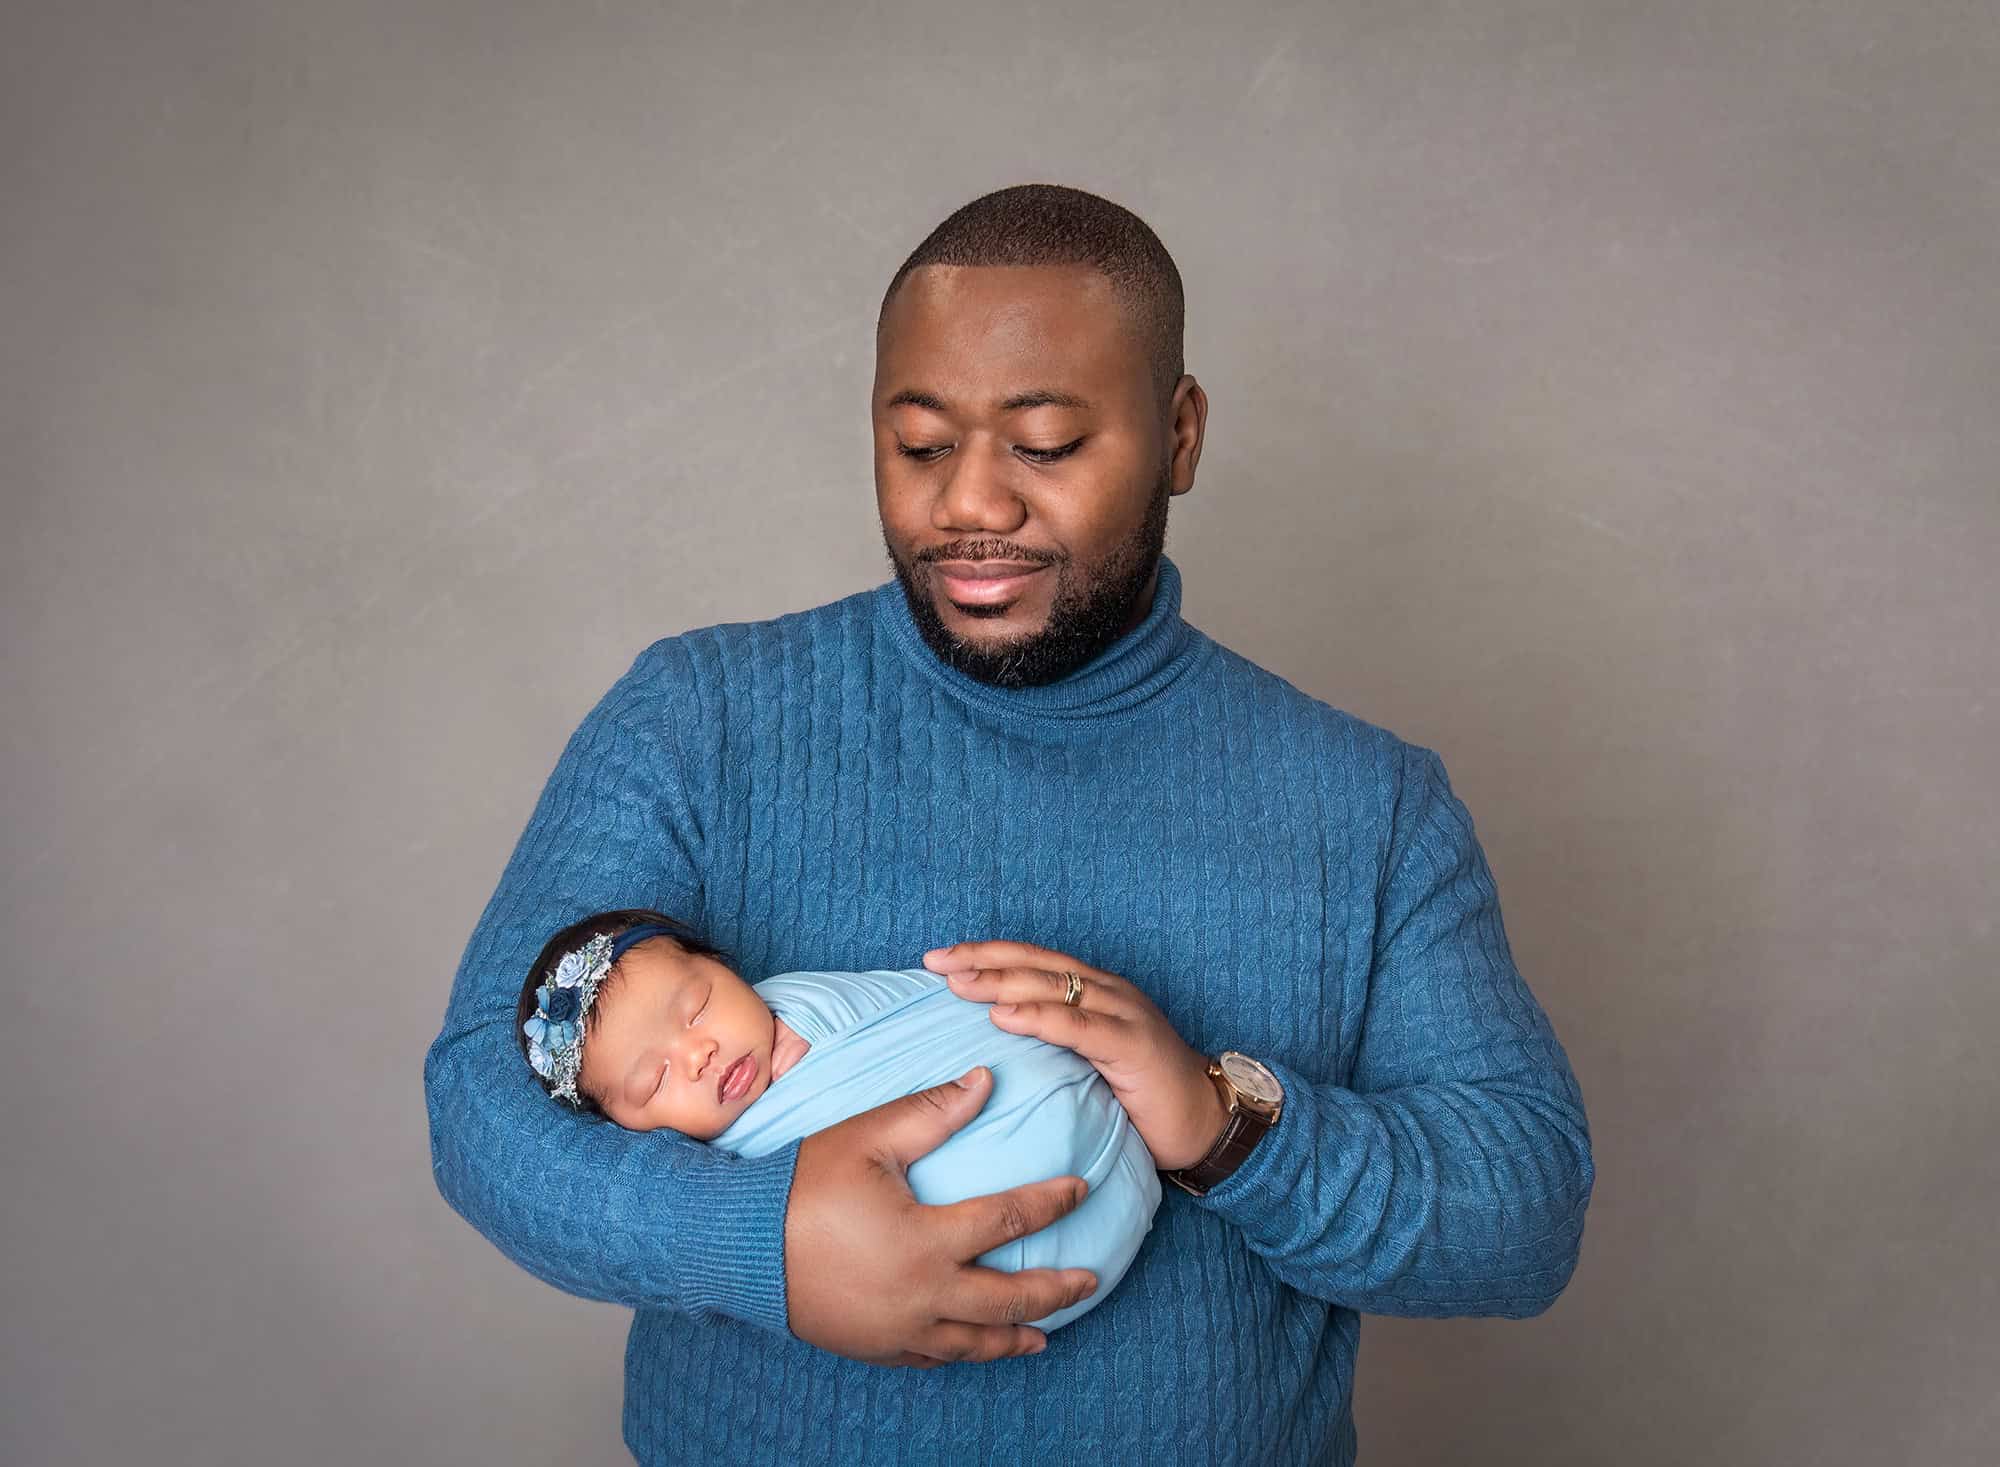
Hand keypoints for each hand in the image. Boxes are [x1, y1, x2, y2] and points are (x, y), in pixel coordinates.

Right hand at [784, 1065, 1099, 1366]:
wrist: (739, 1245)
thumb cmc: (803, 1184)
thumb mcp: (868, 1137)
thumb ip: (932, 1112)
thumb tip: (985, 1079)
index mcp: (926, 1240)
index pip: (1009, 1222)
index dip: (1051, 1203)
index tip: (1080, 1188)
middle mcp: (922, 1294)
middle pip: (1008, 1299)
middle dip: (1057, 1289)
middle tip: (1092, 1279)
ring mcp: (899, 1329)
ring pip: (975, 1343)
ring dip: (1017, 1337)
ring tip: (1047, 1333)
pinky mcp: (876, 1346)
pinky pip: (933, 1359)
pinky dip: (965, 1354)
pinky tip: (976, 1347)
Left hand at [924, 941, 1229, 1170]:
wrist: (1206, 1122)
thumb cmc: (1143, 1096)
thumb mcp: (1088, 1063)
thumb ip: (1054, 1043)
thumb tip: (993, 1044)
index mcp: (1095, 991)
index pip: (1031, 961)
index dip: (986, 955)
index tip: (939, 958)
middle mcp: (1108, 991)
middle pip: (1034, 963)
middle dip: (982, 960)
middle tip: (936, 961)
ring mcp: (1123, 1013)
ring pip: (1052, 986)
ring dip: (1000, 982)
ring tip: (959, 982)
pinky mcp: (1133, 1043)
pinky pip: (1078, 1026)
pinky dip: (1038, 1017)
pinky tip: (1003, 1015)